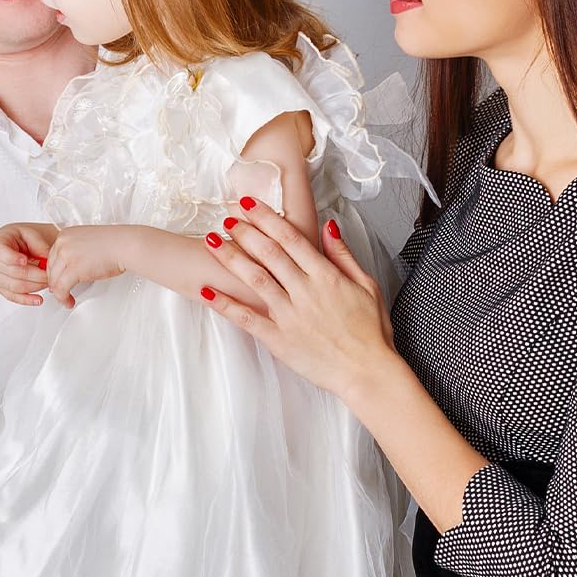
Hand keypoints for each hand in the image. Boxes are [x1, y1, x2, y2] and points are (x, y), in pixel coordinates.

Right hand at [0, 221, 57, 305]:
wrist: (14, 244)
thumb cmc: (20, 238)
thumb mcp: (30, 234)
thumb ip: (39, 245)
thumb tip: (48, 260)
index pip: (1, 253)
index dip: (12, 258)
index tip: (24, 260)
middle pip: (13, 273)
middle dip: (35, 275)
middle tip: (49, 274)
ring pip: (15, 287)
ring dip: (35, 287)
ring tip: (48, 283)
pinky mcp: (1, 288)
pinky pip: (13, 297)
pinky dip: (27, 300)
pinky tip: (38, 299)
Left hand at [46, 225, 132, 307]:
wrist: (125, 245)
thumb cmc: (114, 244)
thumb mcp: (86, 241)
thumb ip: (74, 251)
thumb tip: (68, 267)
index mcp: (65, 235)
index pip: (51, 256)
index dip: (54, 272)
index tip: (58, 280)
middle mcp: (63, 243)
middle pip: (50, 268)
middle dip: (55, 283)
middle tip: (60, 292)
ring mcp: (67, 255)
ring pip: (54, 280)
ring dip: (59, 293)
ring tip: (65, 299)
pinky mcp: (74, 269)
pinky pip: (61, 288)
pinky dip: (63, 298)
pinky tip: (68, 301)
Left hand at [201, 198, 396, 400]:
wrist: (368, 372)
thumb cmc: (370, 332)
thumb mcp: (367, 286)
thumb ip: (343, 255)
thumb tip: (328, 226)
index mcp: (326, 276)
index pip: (291, 238)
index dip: (267, 218)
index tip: (249, 204)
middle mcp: (304, 292)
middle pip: (269, 253)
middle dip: (245, 231)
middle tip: (227, 216)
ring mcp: (289, 315)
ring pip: (254, 279)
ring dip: (230, 258)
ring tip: (212, 241)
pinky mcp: (277, 339)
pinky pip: (246, 318)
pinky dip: (224, 304)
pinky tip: (206, 291)